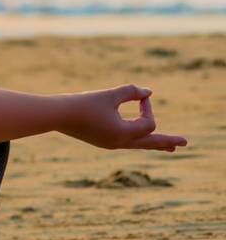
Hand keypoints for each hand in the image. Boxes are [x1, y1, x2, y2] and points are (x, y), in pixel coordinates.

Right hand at [60, 84, 186, 151]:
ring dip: (155, 143)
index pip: (148, 123)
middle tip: (185, 142)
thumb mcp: (109, 95)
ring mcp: (111, 144)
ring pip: (139, 145)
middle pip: (150, 143)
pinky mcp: (102, 141)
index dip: (148, 107)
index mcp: (123, 134)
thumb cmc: (82, 104)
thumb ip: (131, 92)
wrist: (55, 115)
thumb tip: (149, 92)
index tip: (140, 96)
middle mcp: (119, 143)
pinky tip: (140, 138)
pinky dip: (139, 140)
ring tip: (169, 147)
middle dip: (167, 141)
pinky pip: (128, 143)